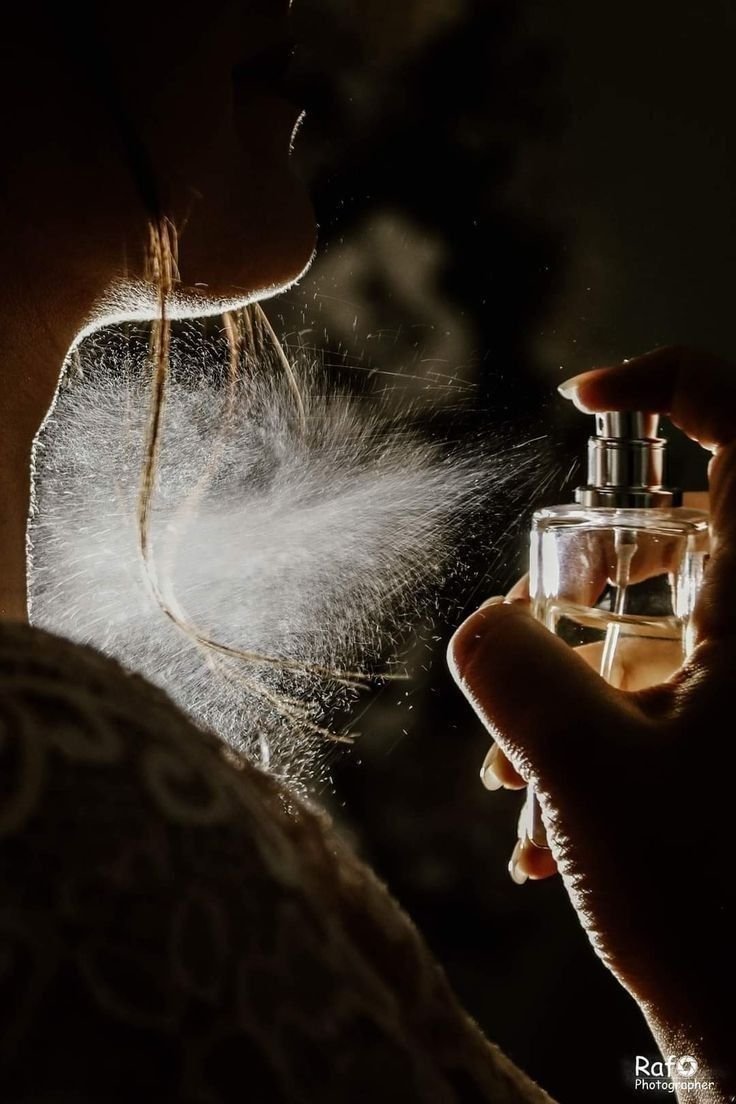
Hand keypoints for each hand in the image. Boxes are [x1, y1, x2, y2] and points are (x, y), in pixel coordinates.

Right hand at [448, 347, 735, 1100]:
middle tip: (529, 646)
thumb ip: (515, 678)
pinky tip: (542, 831)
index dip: (665, 384)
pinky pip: (656, 699)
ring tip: (513, 785)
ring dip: (568, 690)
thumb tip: (479, 622)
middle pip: (669, 534)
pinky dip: (593, 740)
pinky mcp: (731, 733)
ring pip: (649, 630)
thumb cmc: (718, 907)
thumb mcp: (591, 778)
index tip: (580, 402)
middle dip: (573, 586)